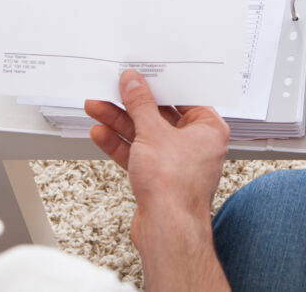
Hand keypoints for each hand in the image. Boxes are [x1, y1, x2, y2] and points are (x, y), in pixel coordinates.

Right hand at [85, 72, 230, 290]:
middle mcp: (196, 144)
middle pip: (160, 116)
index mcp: (209, 128)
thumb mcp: (152, 132)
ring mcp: (176, 162)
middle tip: (112, 90)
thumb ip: (140, 105)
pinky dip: (120, 144)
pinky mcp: (158, 178)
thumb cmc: (175, 186)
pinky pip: (138, 154)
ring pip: (145, 135)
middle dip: (131, 105)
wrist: (167, 229)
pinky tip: (101, 133)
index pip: (183, 97)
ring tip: (96, 107)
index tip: (140, 75)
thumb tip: (133, 83)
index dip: (160, 85)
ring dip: (120, 122)